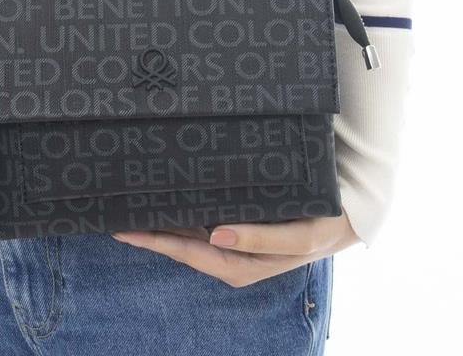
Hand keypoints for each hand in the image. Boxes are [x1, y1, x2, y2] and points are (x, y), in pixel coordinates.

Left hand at [110, 213, 361, 286]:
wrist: (347, 215)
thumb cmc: (322, 224)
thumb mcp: (298, 236)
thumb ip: (260, 238)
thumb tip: (215, 235)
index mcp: (243, 264)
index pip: (190, 253)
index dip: (158, 242)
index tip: (127, 230)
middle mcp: (233, 255)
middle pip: (182, 246)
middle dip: (150, 233)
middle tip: (115, 215)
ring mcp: (235, 242)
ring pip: (189, 235)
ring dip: (161, 223)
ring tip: (129, 205)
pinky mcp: (239, 228)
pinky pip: (202, 223)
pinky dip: (181, 214)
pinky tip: (166, 198)